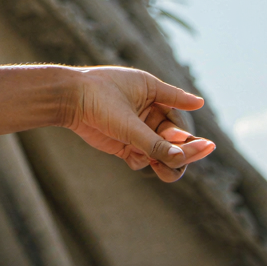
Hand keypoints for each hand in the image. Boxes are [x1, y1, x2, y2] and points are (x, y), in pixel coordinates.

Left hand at [65, 66, 213, 181]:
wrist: (67, 99)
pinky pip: (143, 159)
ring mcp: (138, 131)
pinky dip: (142, 161)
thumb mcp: (131, 119)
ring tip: (164, 169)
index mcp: (157, 98)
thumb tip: (199, 113)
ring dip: (166, 163)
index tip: (194, 142)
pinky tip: (134, 157)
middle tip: (177, 162)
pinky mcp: (124, 144)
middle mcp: (150, 116)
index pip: (182, 124)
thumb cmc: (100, 96)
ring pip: (162, 154)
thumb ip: (159, 138)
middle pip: (176, 143)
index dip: (187, 137)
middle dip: (181, 154)